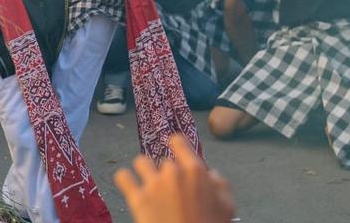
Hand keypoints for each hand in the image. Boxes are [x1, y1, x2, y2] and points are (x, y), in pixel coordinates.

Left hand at [115, 133, 235, 222]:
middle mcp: (173, 173)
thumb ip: (220, 185)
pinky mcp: (137, 199)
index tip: (174, 151)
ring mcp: (153, 185)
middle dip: (166, 174)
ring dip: (144, 172)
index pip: (177, 141)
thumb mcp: (227, 207)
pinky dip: (125, 179)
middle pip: (164, 162)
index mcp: (195, 171)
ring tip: (149, 186)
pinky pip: (123, 176)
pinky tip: (130, 186)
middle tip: (170, 192)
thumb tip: (210, 173)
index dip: (176, 146)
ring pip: (141, 162)